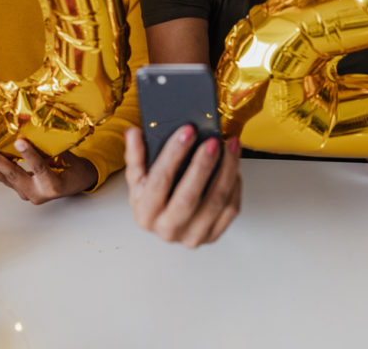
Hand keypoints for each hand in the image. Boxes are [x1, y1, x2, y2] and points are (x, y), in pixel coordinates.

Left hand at [0, 139, 97, 203]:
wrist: (77, 185)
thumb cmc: (76, 171)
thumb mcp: (71, 158)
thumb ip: (53, 145)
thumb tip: (36, 126)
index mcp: (54, 185)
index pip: (40, 167)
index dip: (29, 154)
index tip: (19, 141)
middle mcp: (39, 193)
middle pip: (15, 175)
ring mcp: (29, 194)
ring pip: (7, 179)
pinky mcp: (22, 191)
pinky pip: (6, 180)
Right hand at [124, 125, 240, 247]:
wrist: (166, 225)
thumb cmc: (153, 200)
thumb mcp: (138, 179)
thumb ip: (135, 156)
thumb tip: (133, 133)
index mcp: (145, 214)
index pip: (159, 182)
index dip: (173, 154)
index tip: (187, 131)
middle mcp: (167, 230)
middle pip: (188, 197)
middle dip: (203, 165)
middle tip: (213, 141)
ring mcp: (192, 236)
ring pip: (215, 202)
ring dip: (227, 170)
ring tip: (231, 147)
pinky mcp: (213, 236)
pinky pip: (230, 209)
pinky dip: (235, 185)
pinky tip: (233, 167)